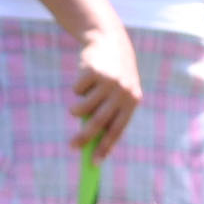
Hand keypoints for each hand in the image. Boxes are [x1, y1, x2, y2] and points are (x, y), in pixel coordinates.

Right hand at [71, 20, 144, 156]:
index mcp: (132, 101)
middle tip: (72, 146)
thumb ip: (108, 113)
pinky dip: (77, 88)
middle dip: (84, 138)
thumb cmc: (113, 74)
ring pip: (83, 108)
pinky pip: (76, 90)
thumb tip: (90, 143)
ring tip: (77, 105)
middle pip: (98, 123)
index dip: (105, 148)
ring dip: (76, 110)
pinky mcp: (94, 71)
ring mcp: (108, 82)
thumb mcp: (117, 93)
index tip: (93, 163)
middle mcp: (122, 93)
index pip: (117, 130)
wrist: (109, 40)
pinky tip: (86, 77)